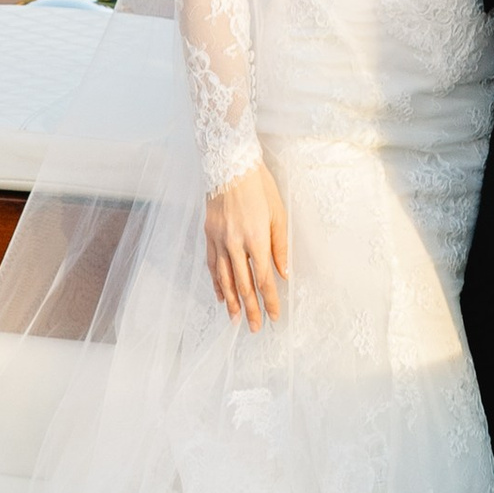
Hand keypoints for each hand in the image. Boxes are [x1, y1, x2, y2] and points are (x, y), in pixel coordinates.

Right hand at [205, 161, 289, 329]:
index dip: (269, 300)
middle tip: (255, 328)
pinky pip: (212, 265)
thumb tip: (284, 274)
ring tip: (236, 319)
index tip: (274, 316)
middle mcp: (235, 243)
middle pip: (243, 285)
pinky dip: (216, 283)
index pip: (264, 279)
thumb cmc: (259, 187)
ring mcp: (219, 239)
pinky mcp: (209, 234)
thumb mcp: (278, 214)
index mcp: (256, 238)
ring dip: (231, 301)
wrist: (230, 164)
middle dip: (250, 309)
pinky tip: (220, 295)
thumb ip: (280, 247)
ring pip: (225, 278)